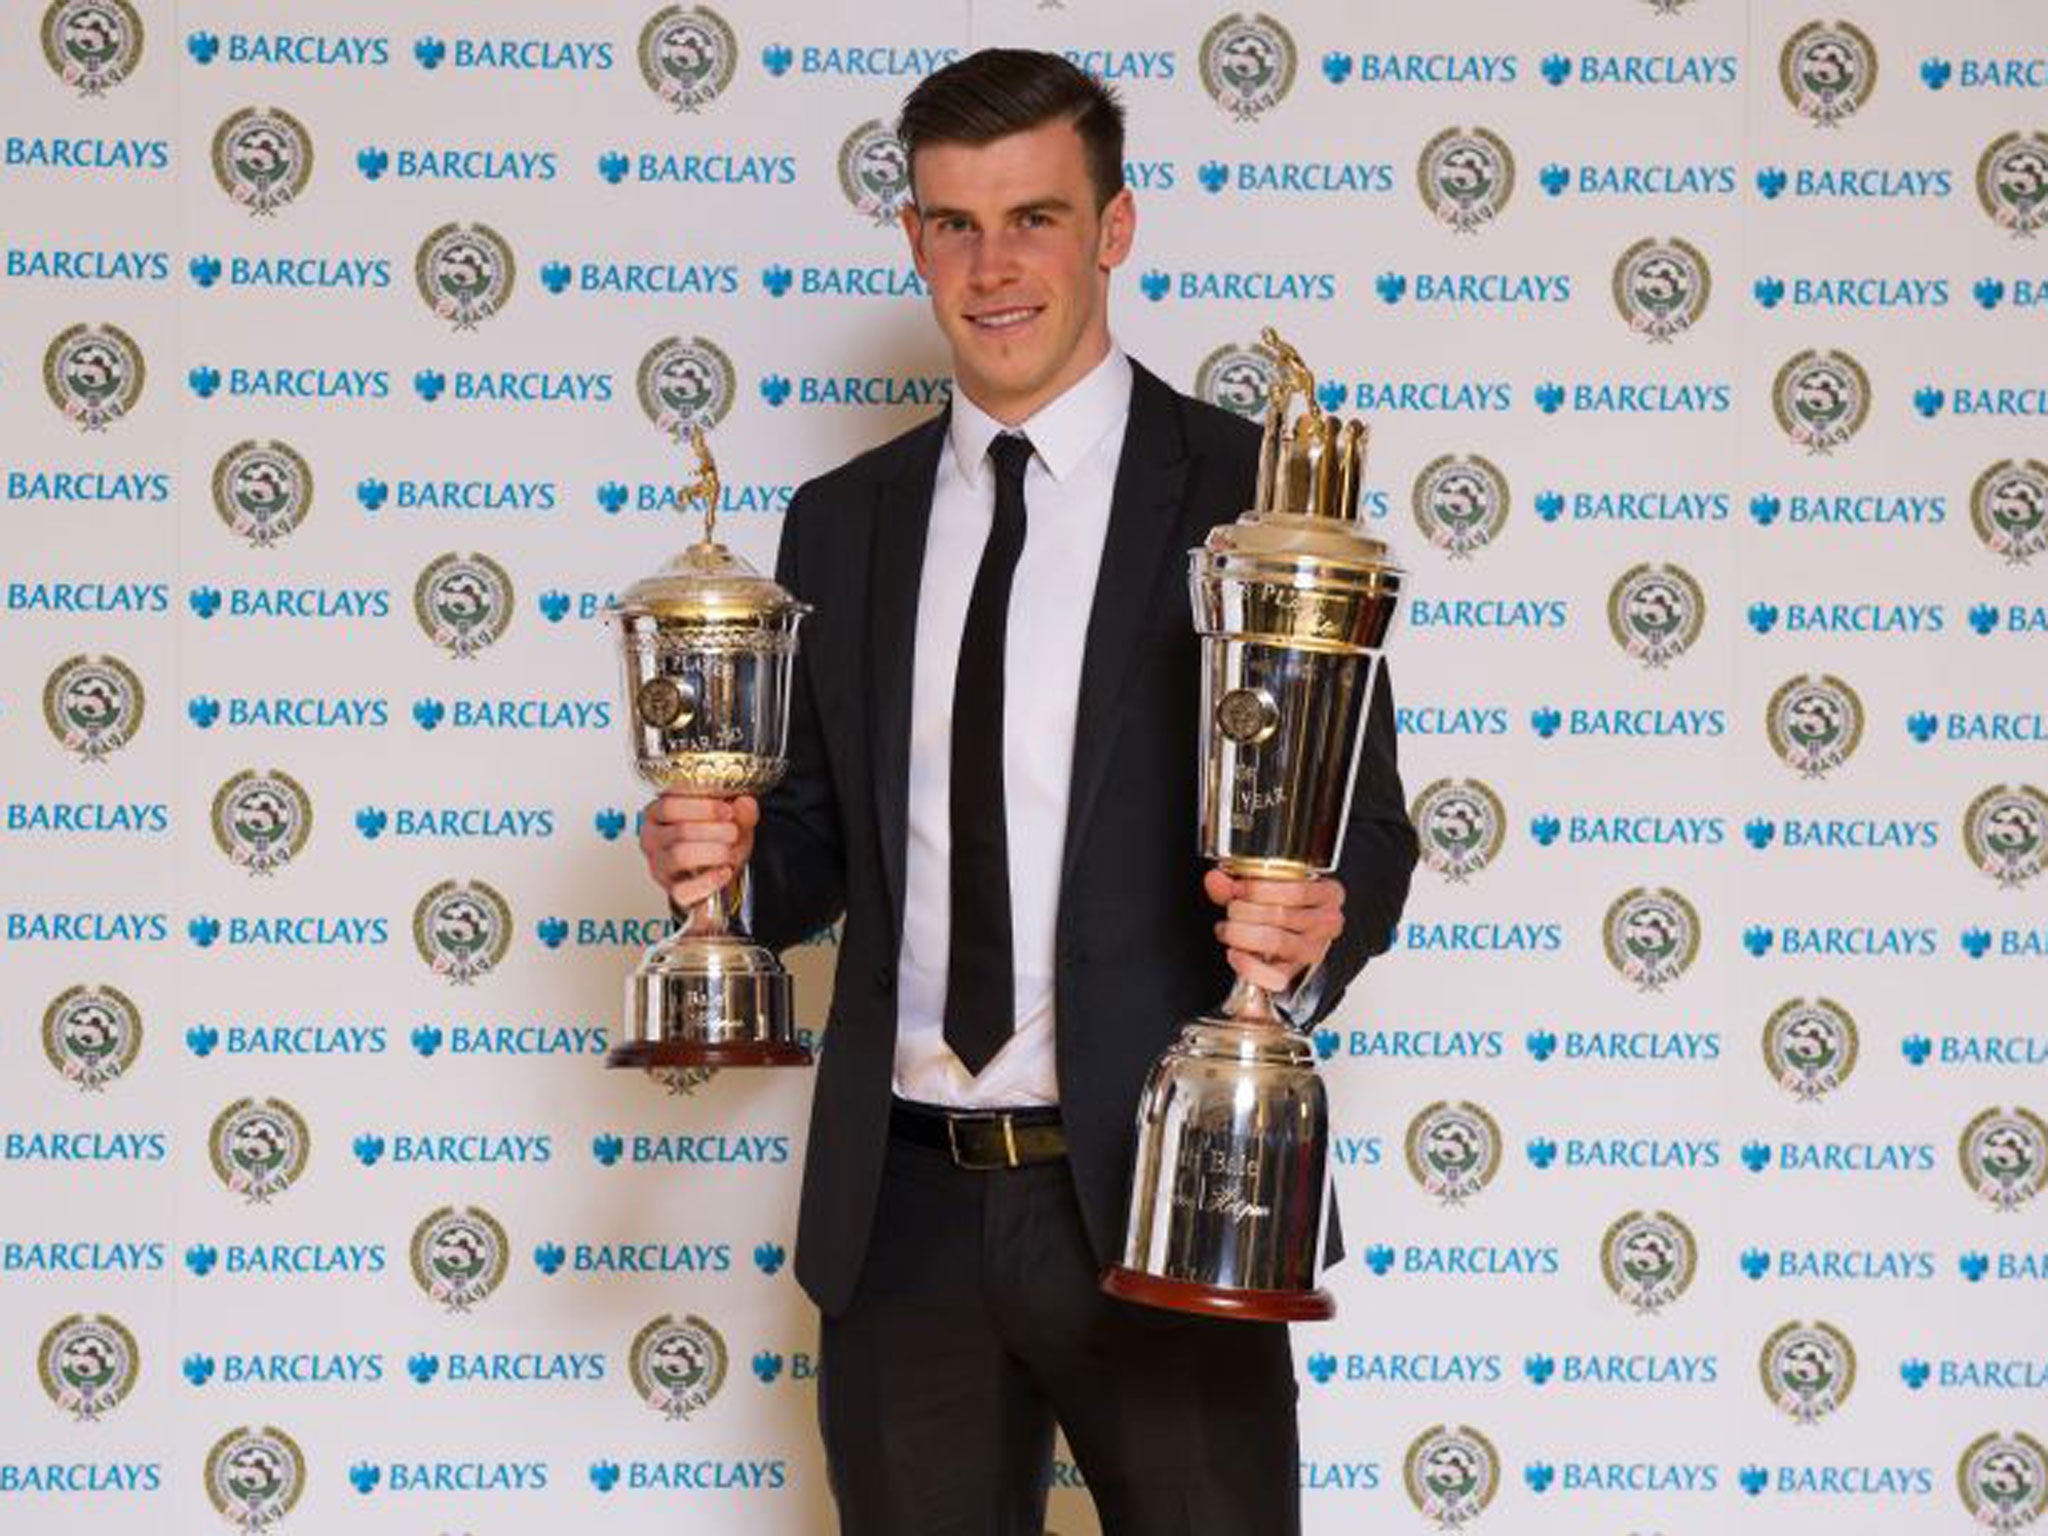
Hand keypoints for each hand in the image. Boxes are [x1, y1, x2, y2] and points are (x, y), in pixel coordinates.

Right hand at [640, 794, 758, 907]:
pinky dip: (710, 881)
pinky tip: (724, 871)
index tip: (727, 811)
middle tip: (733, 832)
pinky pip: (685, 890)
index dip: (703, 808)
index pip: (670, 806)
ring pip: (680, 856)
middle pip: (680, 831)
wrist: (722, 867)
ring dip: (713, 852)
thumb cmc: (718, 838)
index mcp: (658, 813)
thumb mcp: (733, 818)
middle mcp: (653, 839)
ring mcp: (660, 866)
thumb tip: (745, 805)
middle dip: (715, 831)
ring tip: (729, 851)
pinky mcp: (672, 890)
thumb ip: (742, 809)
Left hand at [1204, 870, 1343, 993]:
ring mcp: (1315, 949)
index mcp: (1329, 893)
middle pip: (1281, 914)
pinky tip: (1235, 954)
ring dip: (1242, 934)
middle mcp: (1327, 922)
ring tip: (1227, 928)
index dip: (1259, 889)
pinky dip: (1249, 966)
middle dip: (1245, 911)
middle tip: (1231, 910)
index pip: (1297, 889)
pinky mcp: (1298, 972)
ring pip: (1276, 941)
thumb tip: (1215, 880)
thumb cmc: (1282, 905)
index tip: (1238, 889)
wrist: (1292, 933)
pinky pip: (1273, 975)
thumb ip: (1236, 882)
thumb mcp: (1264, 886)